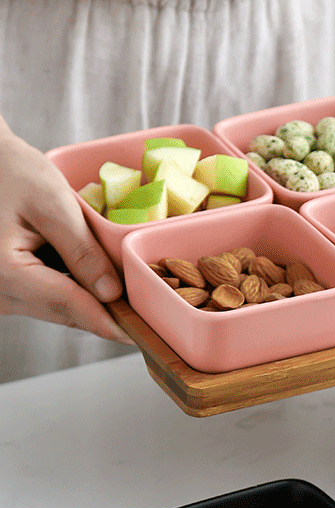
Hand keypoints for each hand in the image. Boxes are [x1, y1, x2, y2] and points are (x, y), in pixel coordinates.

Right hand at [0, 121, 131, 342]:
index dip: (108, 321)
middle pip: (63, 312)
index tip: (141, 334)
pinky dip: (73, 289)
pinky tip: (96, 277)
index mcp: (6, 272)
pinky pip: (45, 295)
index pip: (68, 306)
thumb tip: (112, 293)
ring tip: (129, 298)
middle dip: (105, 314)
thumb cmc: (11, 173)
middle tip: (147, 319)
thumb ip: (82, 251)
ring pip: (56, 307)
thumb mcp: (53, 206)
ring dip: (90, 302)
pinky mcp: (5, 286)